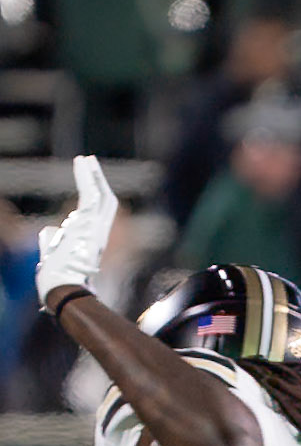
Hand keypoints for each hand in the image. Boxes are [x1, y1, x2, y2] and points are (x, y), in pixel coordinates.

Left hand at [37, 155, 116, 305]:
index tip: (88, 179)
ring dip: (93, 175)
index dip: (95, 194)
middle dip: (98, 181)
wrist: (62, 286)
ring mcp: (97, 228)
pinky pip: (91, 195)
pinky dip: (87, 177)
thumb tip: (49, 230)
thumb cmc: (57, 274)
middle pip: (105, 202)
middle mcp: (98, 232)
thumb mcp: (53, 250)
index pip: (98, 212)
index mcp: (92, 238)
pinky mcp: (91, 224)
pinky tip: (82, 163)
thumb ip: (52, 238)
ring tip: (86, 159)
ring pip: (101, 196)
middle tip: (91, 162)